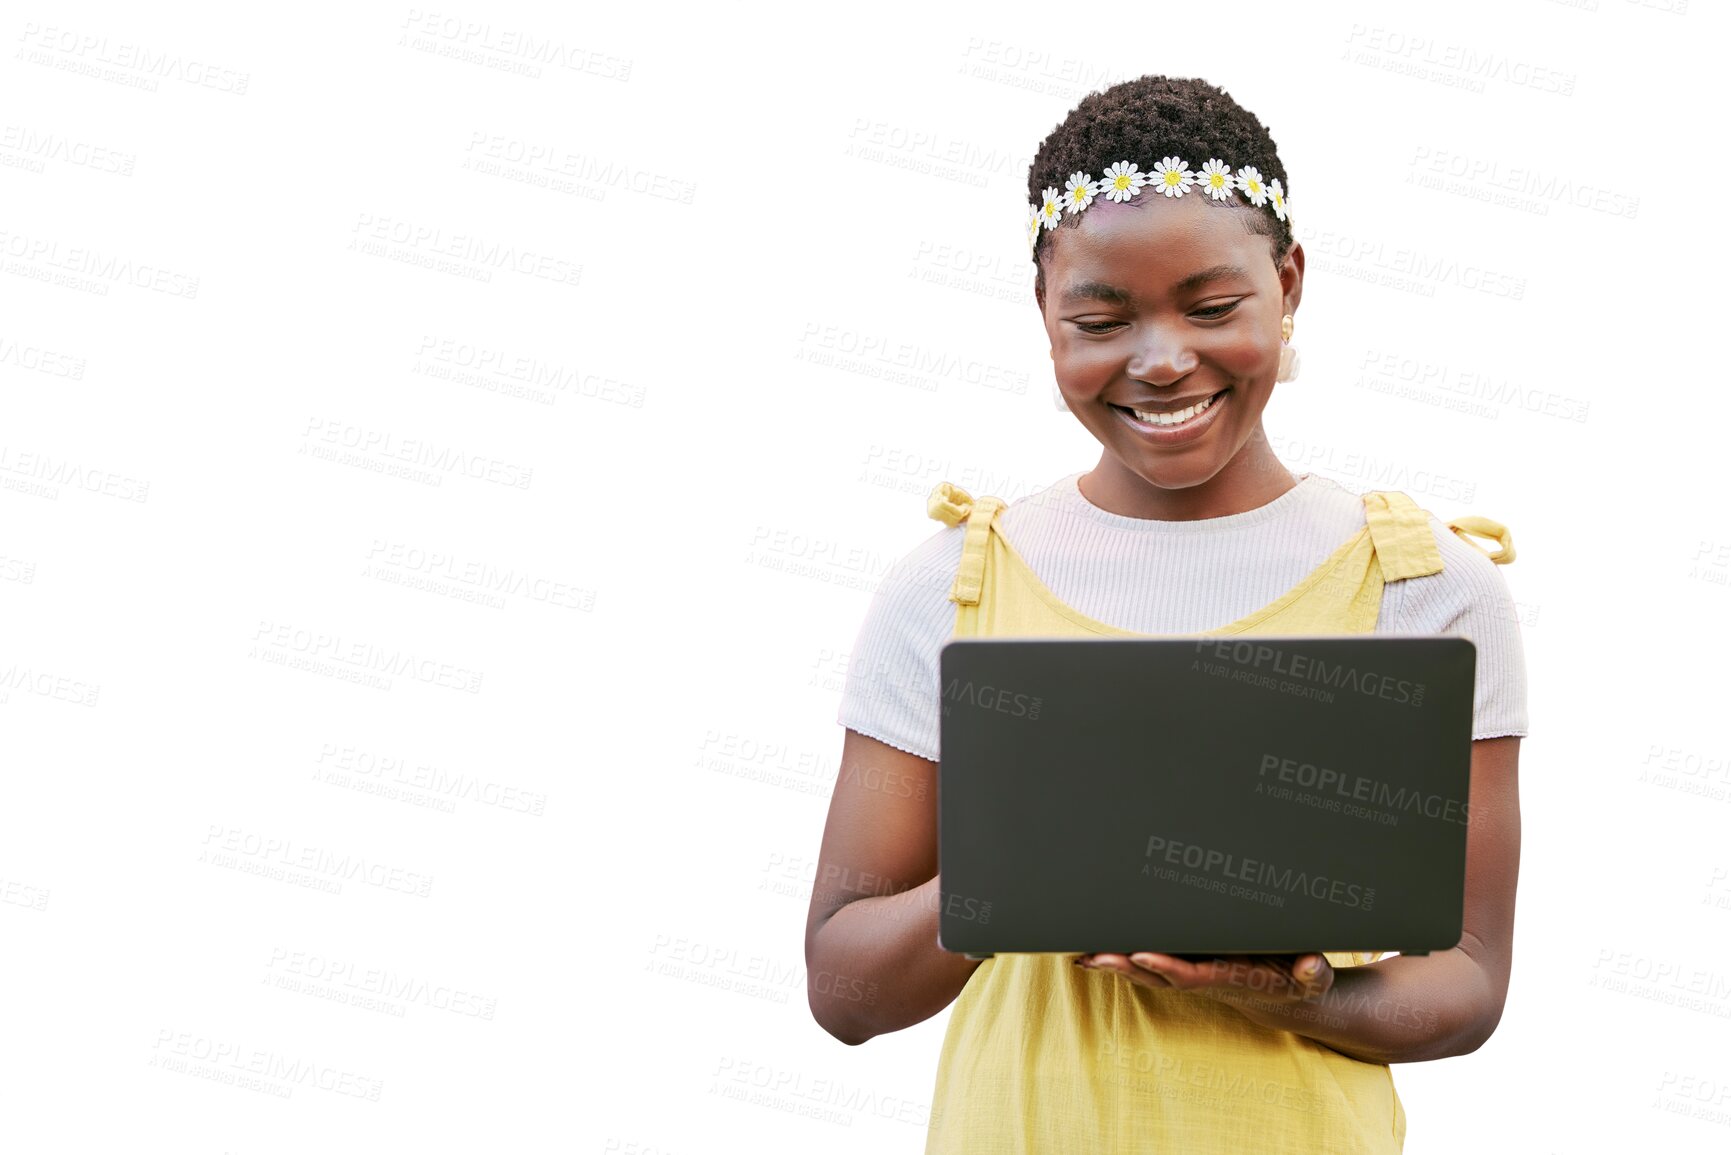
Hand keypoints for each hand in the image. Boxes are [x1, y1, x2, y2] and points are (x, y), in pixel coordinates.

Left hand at [1074, 951, 1333, 1007]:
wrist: (1286, 994)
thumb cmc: (1298, 978)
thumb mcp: (1313, 975)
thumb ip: (1312, 971)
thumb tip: (1310, 967)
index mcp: (1230, 978)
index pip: (1192, 975)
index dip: (1166, 967)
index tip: (1141, 955)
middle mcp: (1203, 978)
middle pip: (1156, 974)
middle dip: (1124, 966)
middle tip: (1092, 955)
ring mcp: (1190, 973)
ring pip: (1144, 970)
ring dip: (1113, 963)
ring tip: (1081, 955)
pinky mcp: (1184, 964)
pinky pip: (1146, 963)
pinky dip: (1118, 959)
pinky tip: (1091, 953)